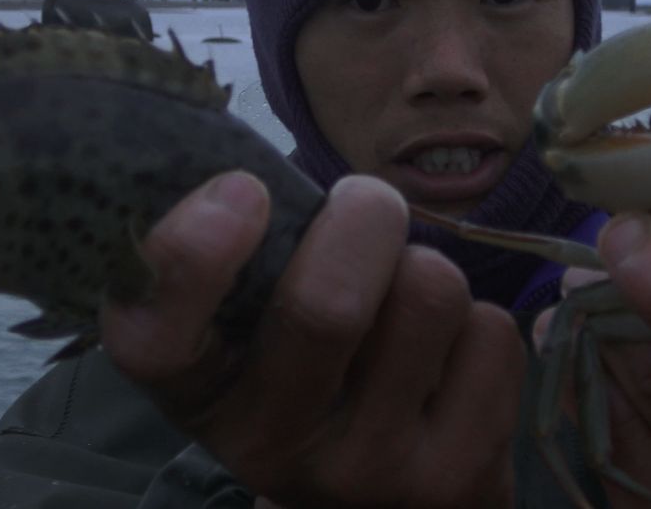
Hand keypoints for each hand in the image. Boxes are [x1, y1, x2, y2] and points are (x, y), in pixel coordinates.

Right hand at [101, 171, 523, 508]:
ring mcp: (371, 472)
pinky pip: (491, 333)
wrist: (385, 506)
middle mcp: (273, 450)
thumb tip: (257, 175)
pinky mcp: (461, 477)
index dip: (194, 256)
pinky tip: (449, 362)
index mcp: (202, 398)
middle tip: (366, 205)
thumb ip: (249, 263)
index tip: (242, 190)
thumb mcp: (251, 336)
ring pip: (429, 294)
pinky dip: (479, 324)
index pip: (158, 343)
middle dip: (365, 216)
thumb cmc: (314, 378)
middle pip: (327, 304)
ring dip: (427, 269)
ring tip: (406, 303)